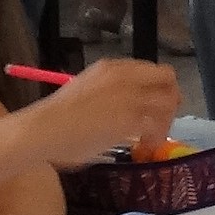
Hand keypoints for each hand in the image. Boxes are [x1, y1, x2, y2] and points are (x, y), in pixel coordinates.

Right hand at [15, 60, 181, 168]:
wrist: (44, 128)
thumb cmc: (56, 115)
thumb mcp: (85, 88)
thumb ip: (108, 90)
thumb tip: (124, 104)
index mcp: (112, 67)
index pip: (152, 70)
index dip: (158, 88)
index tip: (154, 104)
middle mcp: (125, 76)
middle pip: (167, 79)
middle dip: (171, 99)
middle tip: (162, 120)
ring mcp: (130, 96)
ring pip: (167, 102)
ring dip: (165, 121)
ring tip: (152, 138)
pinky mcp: (130, 119)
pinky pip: (157, 125)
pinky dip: (156, 137)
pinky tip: (145, 147)